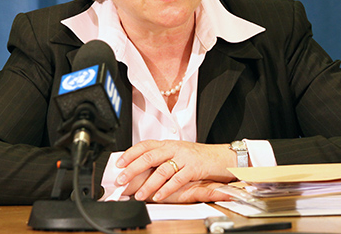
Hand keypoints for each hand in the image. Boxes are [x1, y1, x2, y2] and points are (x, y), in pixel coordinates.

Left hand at [114, 140, 236, 201]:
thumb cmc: (199, 157)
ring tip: (139, 194)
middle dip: (133, 169)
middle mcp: (174, 148)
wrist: (221, 157)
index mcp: (168, 143)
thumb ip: (162, 158)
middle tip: (122, 180)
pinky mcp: (194, 168)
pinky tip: (158, 196)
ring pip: (162, 169)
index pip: (145, 145)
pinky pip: (177, 179)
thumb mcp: (178, 153)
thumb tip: (140, 167)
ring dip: (148, 183)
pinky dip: (166, 189)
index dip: (130, 153)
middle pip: (149, 156)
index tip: (118, 163)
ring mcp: (184, 157)